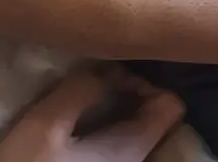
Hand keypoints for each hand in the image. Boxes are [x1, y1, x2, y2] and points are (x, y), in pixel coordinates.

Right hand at [0, 69, 184, 161]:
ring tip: (81, 97)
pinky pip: (116, 143)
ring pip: (133, 130)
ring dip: (112, 108)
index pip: (172, 105)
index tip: (108, 76)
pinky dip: (103, 125)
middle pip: (154, 117)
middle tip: (90, 81)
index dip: (144, 81)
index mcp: (131, 150)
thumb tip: (108, 69)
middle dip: (126, 92)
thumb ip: (81, 90)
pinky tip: (75, 121)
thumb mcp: (45, 123)